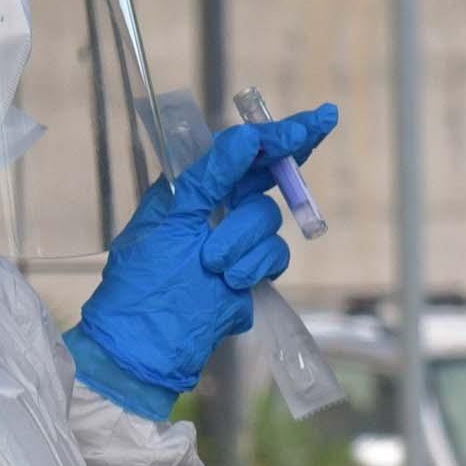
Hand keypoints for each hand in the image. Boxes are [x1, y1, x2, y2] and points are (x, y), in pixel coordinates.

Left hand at [66, 102, 340, 413]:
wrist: (149, 344)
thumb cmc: (144, 282)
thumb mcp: (169, 220)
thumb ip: (208, 177)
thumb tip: (246, 137)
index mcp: (191, 189)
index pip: (238, 151)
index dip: (276, 133)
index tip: (312, 121)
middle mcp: (218, 209)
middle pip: (267, 174)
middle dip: (291, 154)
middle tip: (322, 124)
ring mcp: (238, 241)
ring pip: (268, 217)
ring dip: (242, 237)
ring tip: (211, 263)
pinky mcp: (252, 273)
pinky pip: (273, 253)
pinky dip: (253, 265)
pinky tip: (230, 281)